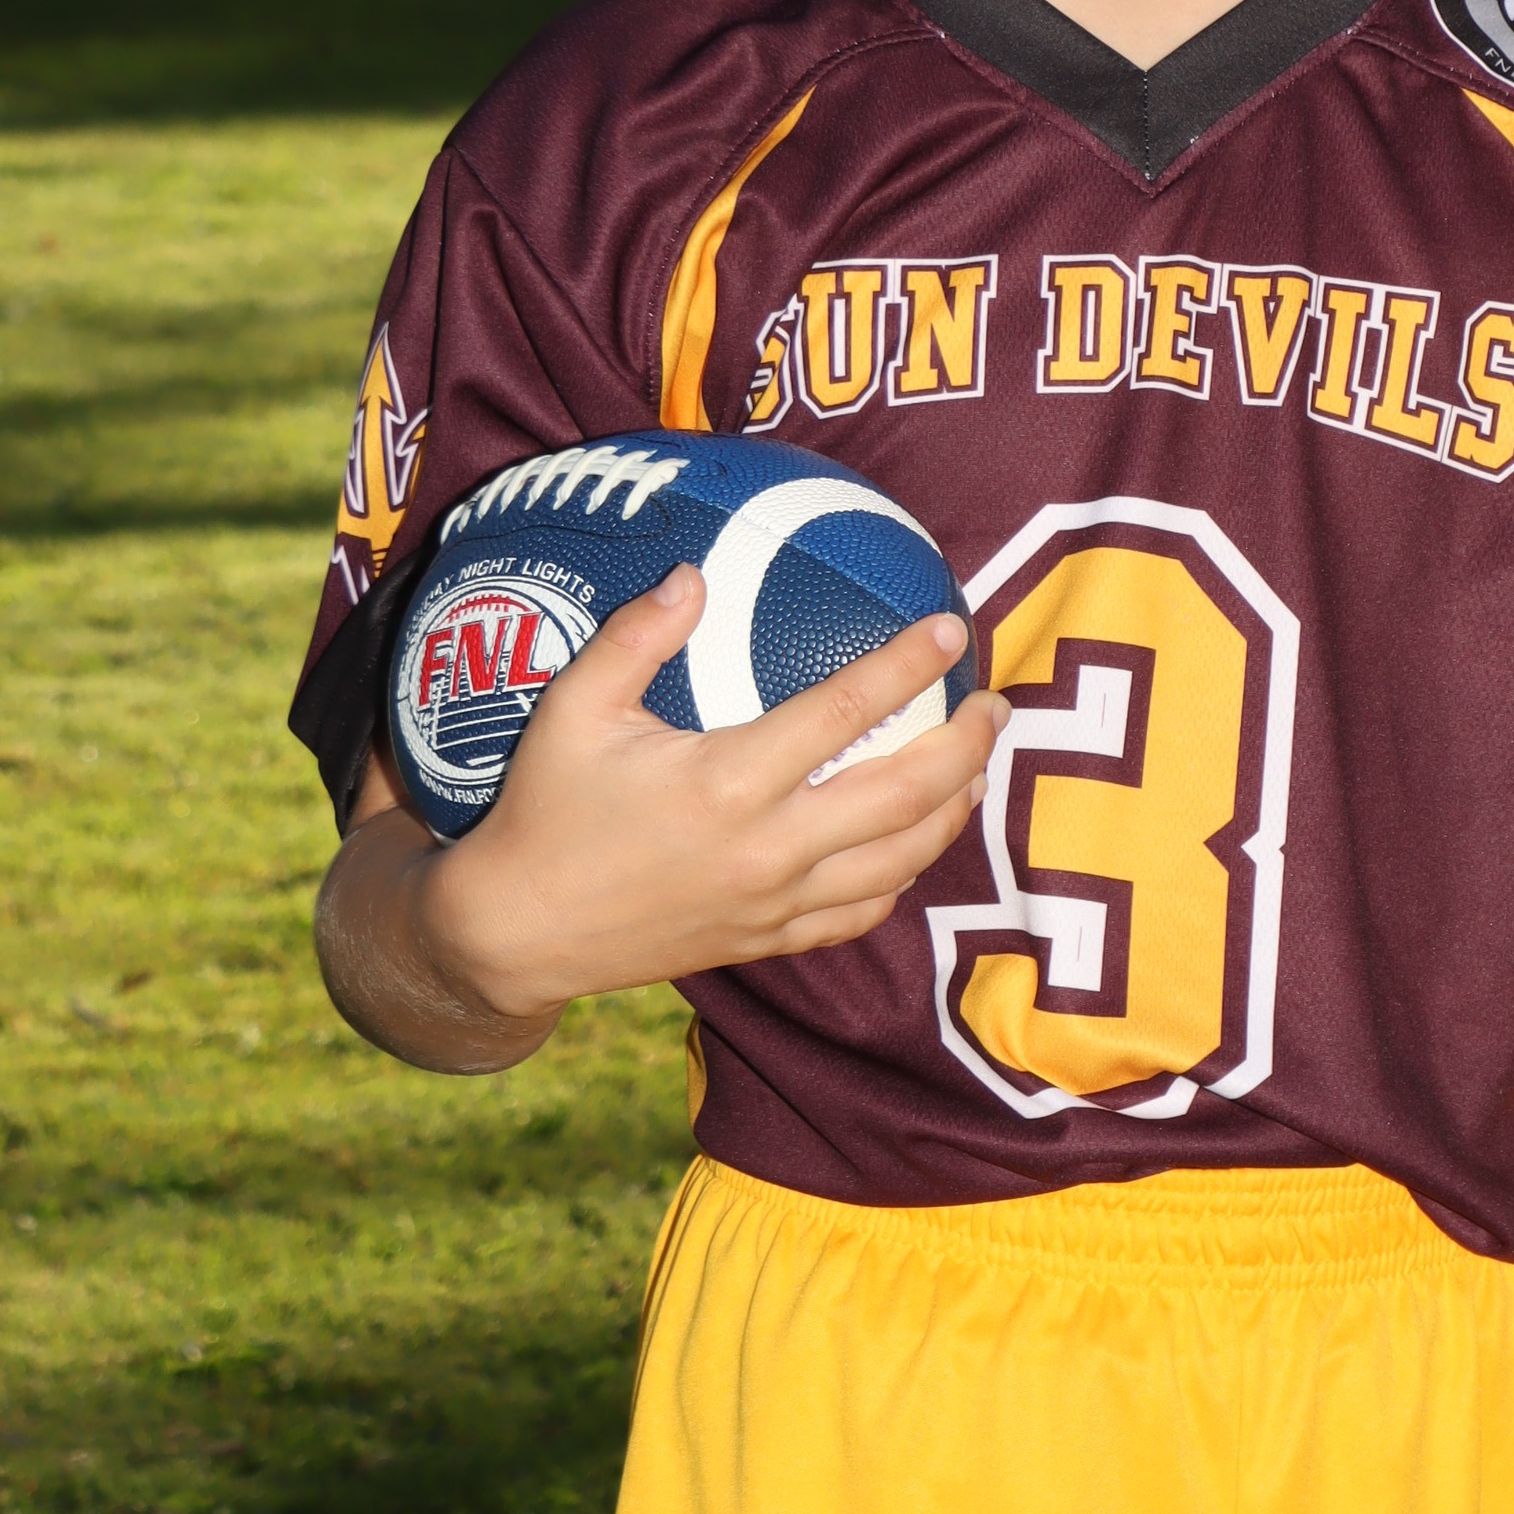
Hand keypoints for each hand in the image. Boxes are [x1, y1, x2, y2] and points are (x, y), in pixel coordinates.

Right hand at [318, 568, 1004, 1065]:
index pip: (846, 712)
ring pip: (902, 859)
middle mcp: (768, 847)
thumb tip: (696, 573)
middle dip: (966, 744)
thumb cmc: (545, 809)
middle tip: (993, 704)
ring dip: (953, 809)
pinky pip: (863, 910)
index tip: (951, 629)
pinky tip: (915, 841)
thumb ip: (637, 636)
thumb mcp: (573, 709)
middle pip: (905, 793)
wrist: (520, 932)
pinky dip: (904, 872)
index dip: (908, 665)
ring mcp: (776, 902)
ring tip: (975, 766)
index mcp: (727, 782)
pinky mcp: (770, 940)